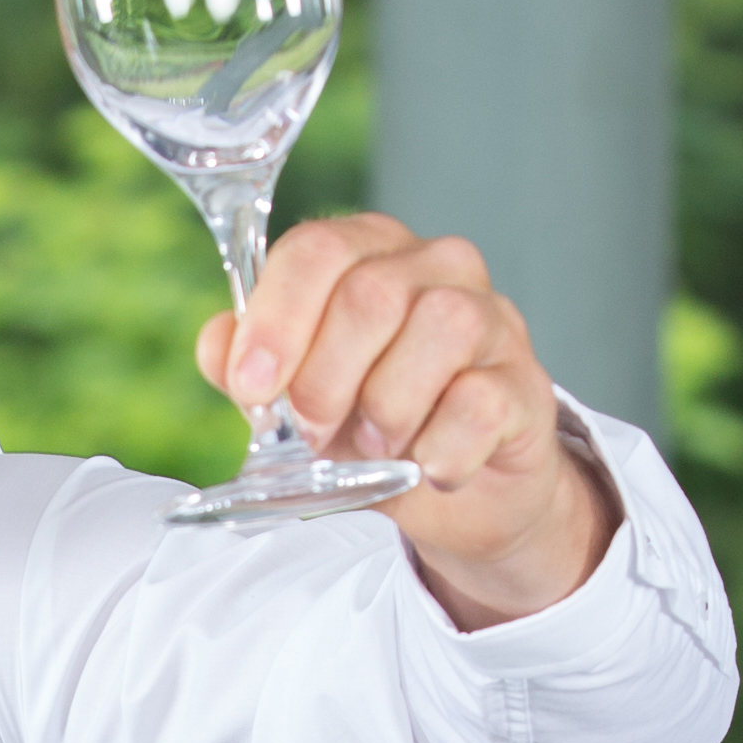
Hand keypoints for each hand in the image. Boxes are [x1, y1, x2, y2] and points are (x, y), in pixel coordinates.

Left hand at [199, 213, 615, 623]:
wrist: (462, 493)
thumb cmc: (375, 429)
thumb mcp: (298, 403)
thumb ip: (250, 372)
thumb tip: (217, 345)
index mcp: (370, 254)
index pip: (318, 249)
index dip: (277, 319)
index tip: (253, 387)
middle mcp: (437, 267)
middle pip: (372, 293)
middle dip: (326, 377)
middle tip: (314, 432)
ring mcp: (491, 319)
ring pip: (440, 329)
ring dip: (389, 408)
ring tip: (380, 446)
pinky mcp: (525, 383)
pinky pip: (481, 401)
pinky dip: (442, 447)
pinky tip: (430, 467)